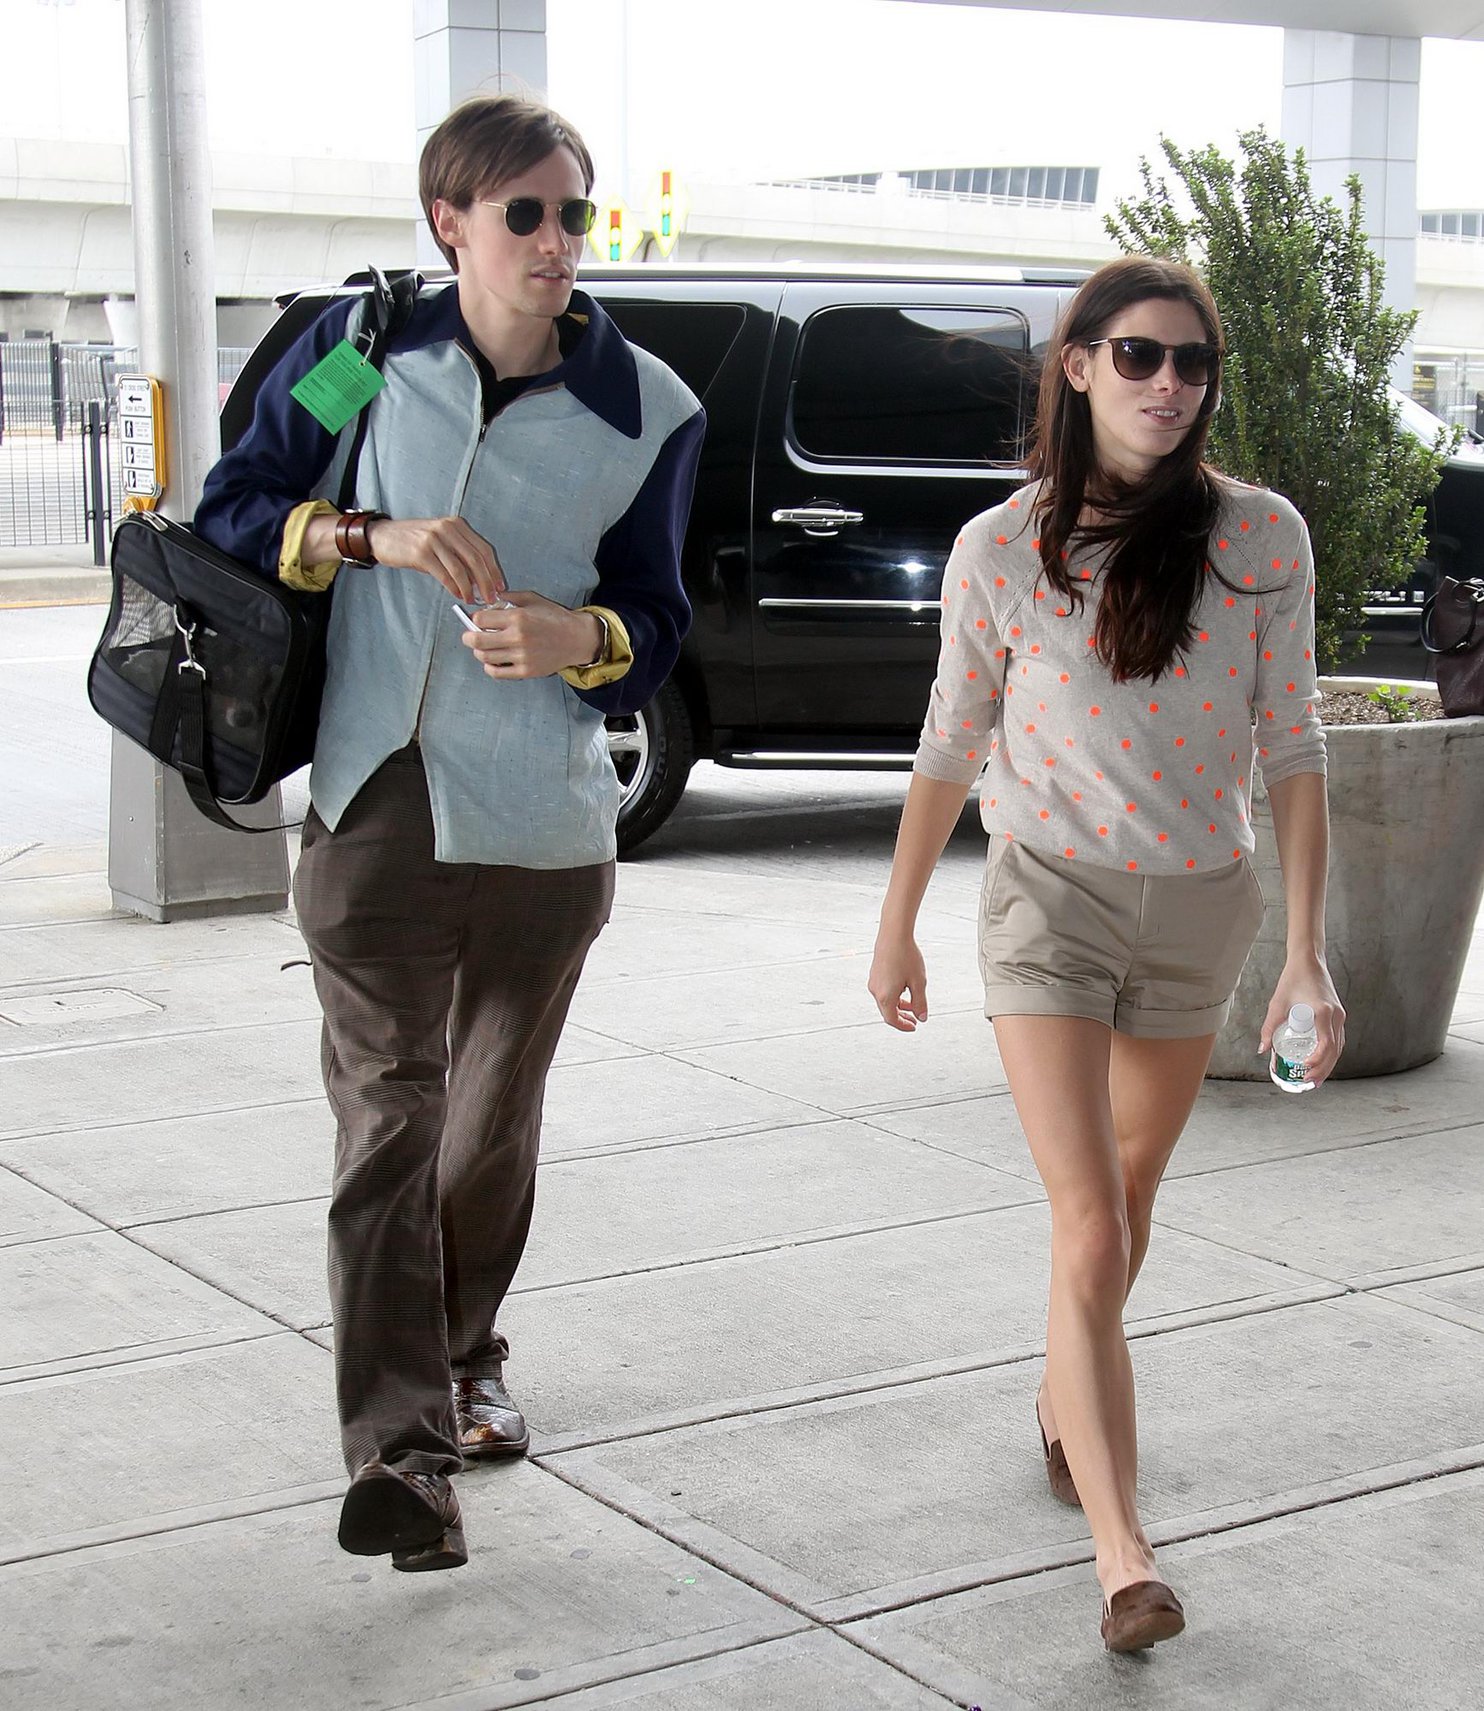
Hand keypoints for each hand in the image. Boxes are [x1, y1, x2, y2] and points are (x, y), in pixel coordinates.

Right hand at [365, 515, 505, 604]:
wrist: (383, 536)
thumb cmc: (413, 541)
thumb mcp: (440, 541)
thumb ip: (460, 555)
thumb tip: (481, 579)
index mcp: (456, 525)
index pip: (483, 549)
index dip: (494, 570)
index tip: (500, 586)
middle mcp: (447, 529)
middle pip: (475, 559)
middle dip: (486, 582)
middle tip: (490, 598)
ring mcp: (434, 540)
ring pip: (461, 569)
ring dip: (470, 588)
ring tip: (473, 599)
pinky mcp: (421, 553)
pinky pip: (444, 574)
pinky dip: (454, 587)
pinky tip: (458, 595)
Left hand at [461, 591, 602, 679]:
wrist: (576, 638)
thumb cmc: (555, 618)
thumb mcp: (532, 599)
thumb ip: (508, 598)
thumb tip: (487, 603)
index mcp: (518, 617)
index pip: (480, 619)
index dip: (475, 618)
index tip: (477, 620)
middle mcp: (518, 638)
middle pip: (476, 640)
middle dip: (468, 637)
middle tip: (469, 635)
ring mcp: (521, 657)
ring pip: (484, 657)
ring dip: (479, 651)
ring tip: (484, 647)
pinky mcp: (526, 671)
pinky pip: (497, 673)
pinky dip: (489, 667)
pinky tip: (492, 661)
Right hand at [868, 926, 928, 1032]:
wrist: (893, 934)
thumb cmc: (907, 957)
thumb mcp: (919, 983)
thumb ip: (920, 1003)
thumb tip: (922, 1018)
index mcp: (886, 997)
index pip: (892, 1020)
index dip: (904, 1026)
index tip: (915, 1026)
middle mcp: (876, 991)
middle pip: (887, 1012)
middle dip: (902, 1017)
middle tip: (915, 1019)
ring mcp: (873, 982)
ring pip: (885, 1001)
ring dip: (898, 1006)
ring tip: (912, 1004)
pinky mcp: (875, 974)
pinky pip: (883, 991)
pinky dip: (894, 996)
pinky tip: (905, 989)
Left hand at [1258, 951, 1345, 1084]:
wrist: (1309, 961)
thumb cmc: (1293, 979)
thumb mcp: (1278, 1003)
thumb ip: (1270, 1027)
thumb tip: (1262, 1049)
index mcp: (1323, 1012)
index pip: (1326, 1044)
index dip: (1317, 1061)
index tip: (1304, 1069)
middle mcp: (1336, 1015)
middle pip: (1335, 1050)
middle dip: (1323, 1069)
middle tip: (1309, 1082)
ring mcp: (1340, 1015)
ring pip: (1339, 1046)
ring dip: (1328, 1064)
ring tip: (1315, 1078)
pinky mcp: (1339, 1015)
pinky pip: (1338, 1039)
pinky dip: (1331, 1053)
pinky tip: (1320, 1062)